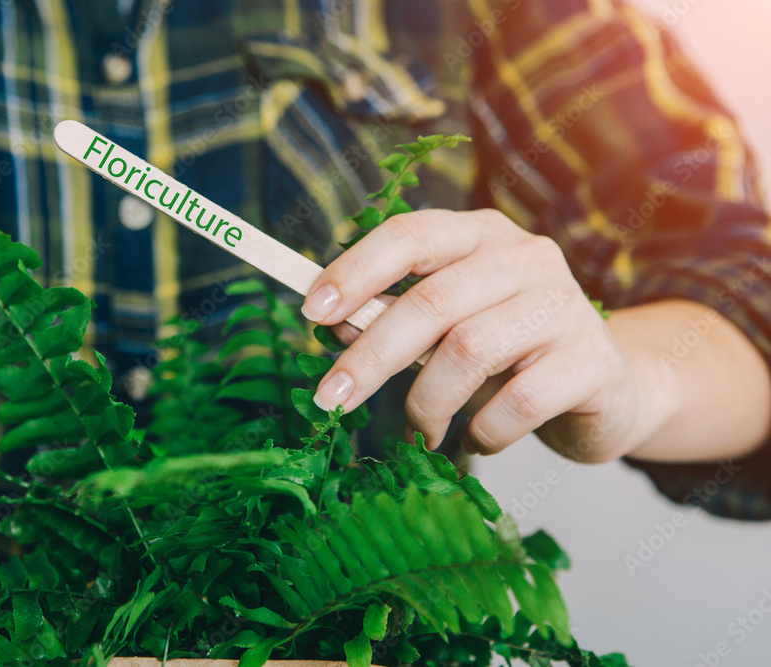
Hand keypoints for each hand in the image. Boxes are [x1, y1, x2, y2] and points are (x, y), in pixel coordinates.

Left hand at [302, 208, 647, 461]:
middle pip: (431, 301)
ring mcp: (564, 306)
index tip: (310, 313)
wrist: (609, 390)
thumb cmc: (510, 357)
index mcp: (480, 236)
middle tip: (330, 400)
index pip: (410, 236)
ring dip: (426, 403)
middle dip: (369, 356)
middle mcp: (526, 257)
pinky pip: (517, 402)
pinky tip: (478, 440)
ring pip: (468, 351)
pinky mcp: (592, 361)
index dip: (355, 271)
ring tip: (420, 433)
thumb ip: (396, 320)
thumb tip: (331, 327)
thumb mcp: (446, 331)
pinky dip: (483, 431)